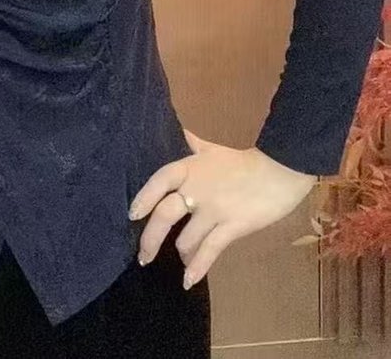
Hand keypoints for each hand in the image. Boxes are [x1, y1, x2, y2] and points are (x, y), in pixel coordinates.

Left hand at [128, 129, 316, 289]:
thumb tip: (178, 131)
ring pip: (186, 237)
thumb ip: (193, 144)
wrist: (280, 170)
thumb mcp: (212, 149)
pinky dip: (197, 267)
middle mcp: (196, 189)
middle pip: (164, 215)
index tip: (132, 215)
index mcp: (189, 168)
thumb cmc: (244, 162)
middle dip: (150, 239)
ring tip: (180, 260)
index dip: (143, 198)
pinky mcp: (232, 226)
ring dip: (180, 252)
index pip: (158, 181)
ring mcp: (214, 209)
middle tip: (143, 255)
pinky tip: (188, 281)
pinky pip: (210, 250)